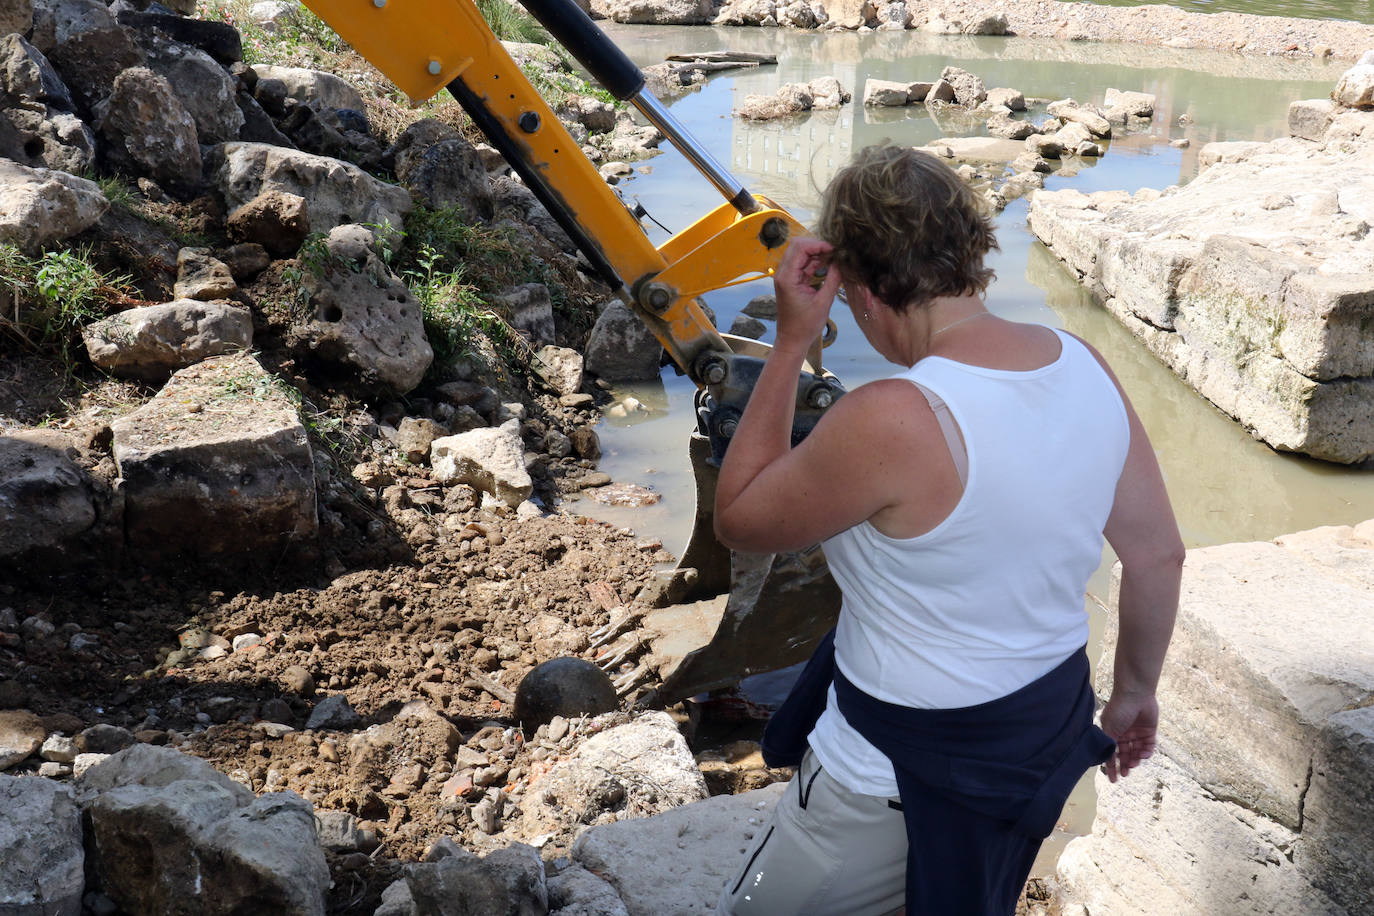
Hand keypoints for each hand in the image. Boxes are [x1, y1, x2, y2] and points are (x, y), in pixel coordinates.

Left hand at [772, 237, 841, 354]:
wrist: (792, 340)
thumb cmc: (805, 326)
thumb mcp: (824, 303)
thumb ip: (833, 280)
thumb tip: (842, 262)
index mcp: (787, 278)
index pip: (800, 248)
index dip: (819, 244)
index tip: (835, 250)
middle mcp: (783, 274)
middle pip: (798, 246)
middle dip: (818, 246)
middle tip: (835, 253)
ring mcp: (786, 276)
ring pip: (801, 253)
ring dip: (817, 254)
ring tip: (835, 259)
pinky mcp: (791, 280)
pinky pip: (803, 264)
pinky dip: (815, 262)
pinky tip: (829, 266)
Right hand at [1098, 691, 1157, 781]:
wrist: (1136, 695)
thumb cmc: (1119, 710)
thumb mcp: (1109, 728)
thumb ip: (1109, 744)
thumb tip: (1106, 759)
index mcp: (1112, 733)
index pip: (1111, 753)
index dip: (1112, 766)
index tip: (1113, 778)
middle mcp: (1124, 734)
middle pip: (1124, 754)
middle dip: (1124, 765)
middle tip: (1124, 775)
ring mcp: (1137, 733)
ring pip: (1136, 752)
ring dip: (1135, 760)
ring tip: (1133, 764)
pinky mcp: (1149, 731)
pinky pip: (1148, 746)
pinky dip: (1146, 752)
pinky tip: (1143, 755)